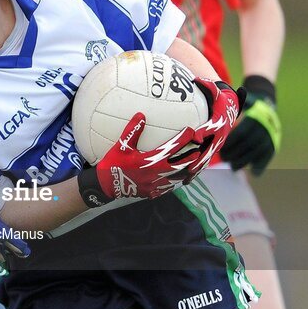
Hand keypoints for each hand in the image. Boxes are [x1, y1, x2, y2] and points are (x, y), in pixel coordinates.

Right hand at [76, 79, 241, 204]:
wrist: (107, 186)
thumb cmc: (113, 164)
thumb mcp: (121, 146)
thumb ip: (132, 131)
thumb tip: (141, 115)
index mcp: (150, 160)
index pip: (172, 148)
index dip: (184, 138)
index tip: (192, 130)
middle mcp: (157, 173)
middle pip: (183, 164)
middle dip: (193, 156)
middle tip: (200, 147)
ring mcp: (157, 185)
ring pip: (179, 178)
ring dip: (188, 170)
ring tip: (195, 162)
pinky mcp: (154, 193)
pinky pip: (171, 187)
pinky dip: (177, 181)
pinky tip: (180, 177)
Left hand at [221, 75, 280, 174]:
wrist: (268, 105)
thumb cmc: (245, 106)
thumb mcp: (240, 104)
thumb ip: (231, 109)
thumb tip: (214, 108)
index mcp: (253, 119)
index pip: (240, 134)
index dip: (230, 143)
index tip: (220, 148)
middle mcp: (262, 129)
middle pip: (246, 145)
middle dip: (234, 154)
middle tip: (224, 158)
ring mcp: (269, 138)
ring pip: (256, 153)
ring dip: (244, 161)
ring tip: (233, 167)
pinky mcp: (274, 144)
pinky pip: (268, 156)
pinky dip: (262, 165)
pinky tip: (254, 174)